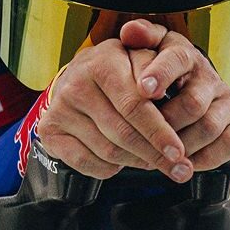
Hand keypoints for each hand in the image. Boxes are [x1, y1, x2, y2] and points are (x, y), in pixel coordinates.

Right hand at [37, 29, 189, 181]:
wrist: (80, 76)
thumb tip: (159, 92)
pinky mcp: (49, 131)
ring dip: (136, 162)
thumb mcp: (143, 59)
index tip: (180, 152)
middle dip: (154, 155)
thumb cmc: (122, 70)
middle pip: (122, 133)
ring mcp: (60, 109)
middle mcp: (76, 84)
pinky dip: (110, 169)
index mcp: (103, 62)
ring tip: (154, 163)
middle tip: (178, 170)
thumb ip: (159, 70)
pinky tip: (123, 163)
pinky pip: (86, 163)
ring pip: (108, 151)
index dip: (160, 132)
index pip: (135, 106)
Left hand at [123, 20, 229, 173]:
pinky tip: (184, 162)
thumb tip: (130, 31)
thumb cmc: (159, 79)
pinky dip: (204, 158)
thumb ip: (140, 42)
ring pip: (208, 127)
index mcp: (185, 55)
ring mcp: (229, 101)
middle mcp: (210, 76)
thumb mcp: (147, 56)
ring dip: (181, 145)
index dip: (161, 73)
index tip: (143, 89)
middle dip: (166, 125)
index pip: (177, 58)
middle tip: (143, 140)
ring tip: (158, 154)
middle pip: (192, 103)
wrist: (187, 101)